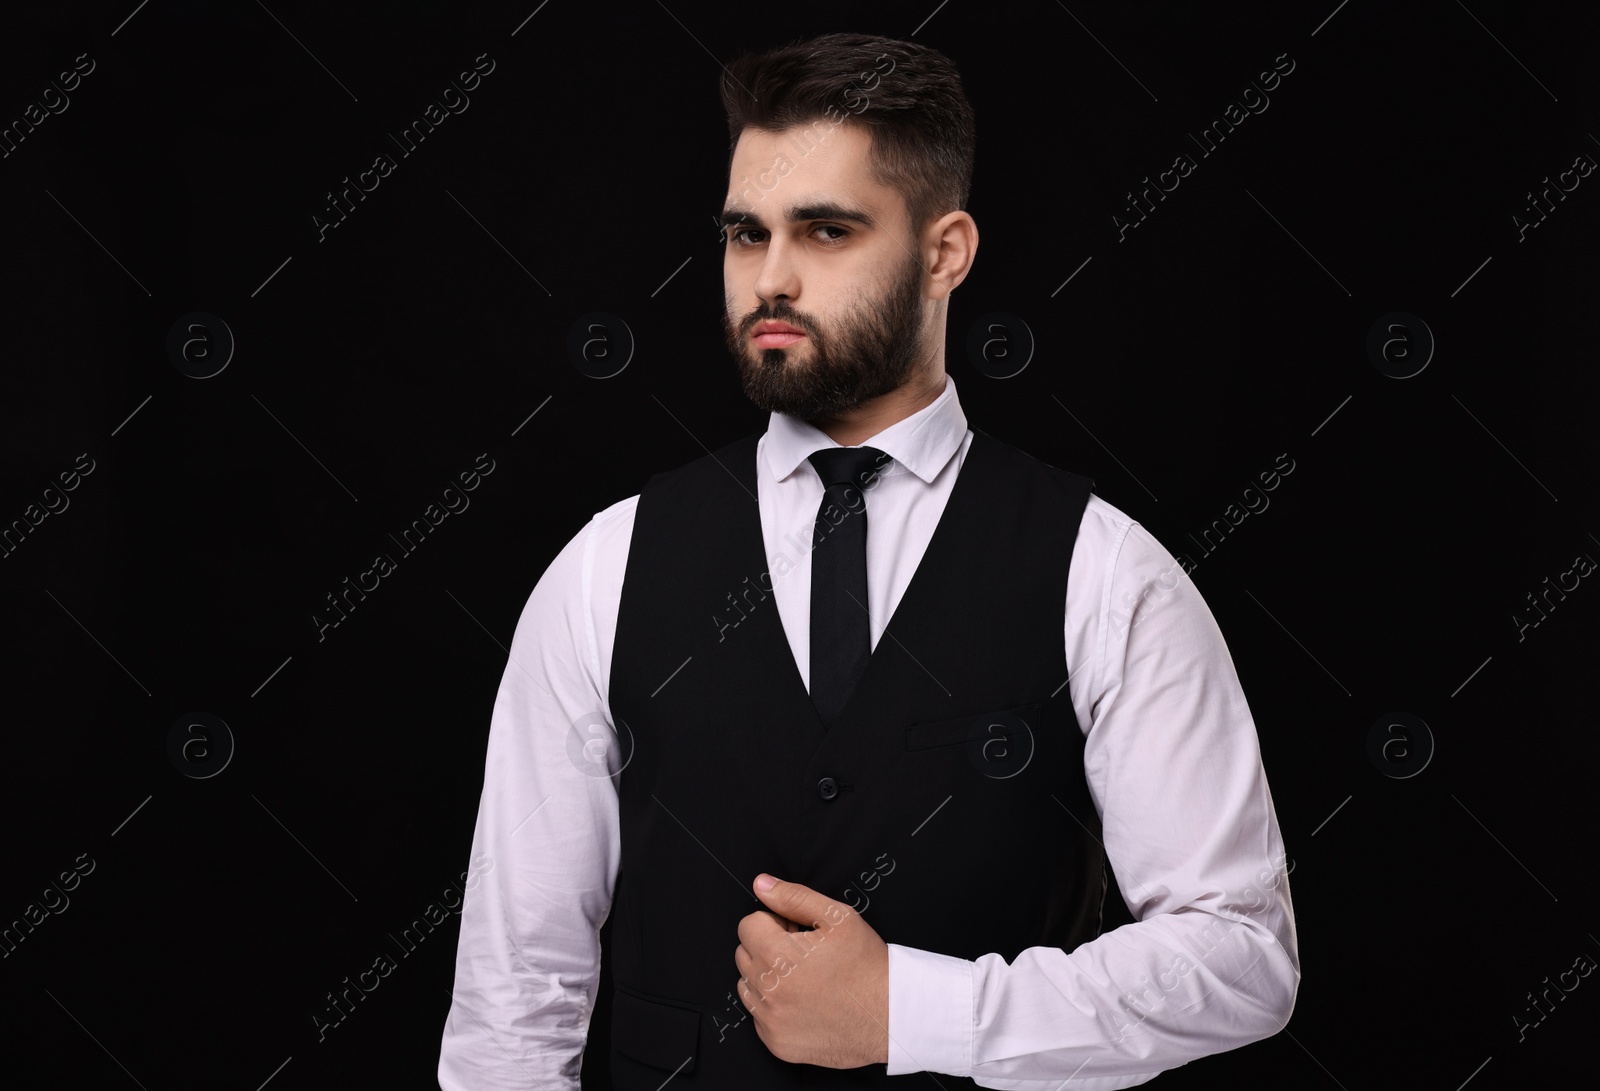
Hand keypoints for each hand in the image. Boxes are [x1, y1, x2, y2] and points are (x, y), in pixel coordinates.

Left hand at [733, 873, 888, 1067]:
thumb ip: (794, 897)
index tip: (796, 931)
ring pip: (748, 986)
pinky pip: (759, 1016)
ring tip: (803, 978)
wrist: (890, 1016)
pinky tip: (804, 1001)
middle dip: (767, 947)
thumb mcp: (837, 918)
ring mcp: (770, 1021)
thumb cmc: (866, 966)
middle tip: (803, 953)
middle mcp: (768, 991)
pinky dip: (774, 1007)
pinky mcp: (777, 1043)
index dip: (774, 922)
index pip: (748, 926)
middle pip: (744, 954)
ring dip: (767, 977)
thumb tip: (762, 885)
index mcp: (777, 956)